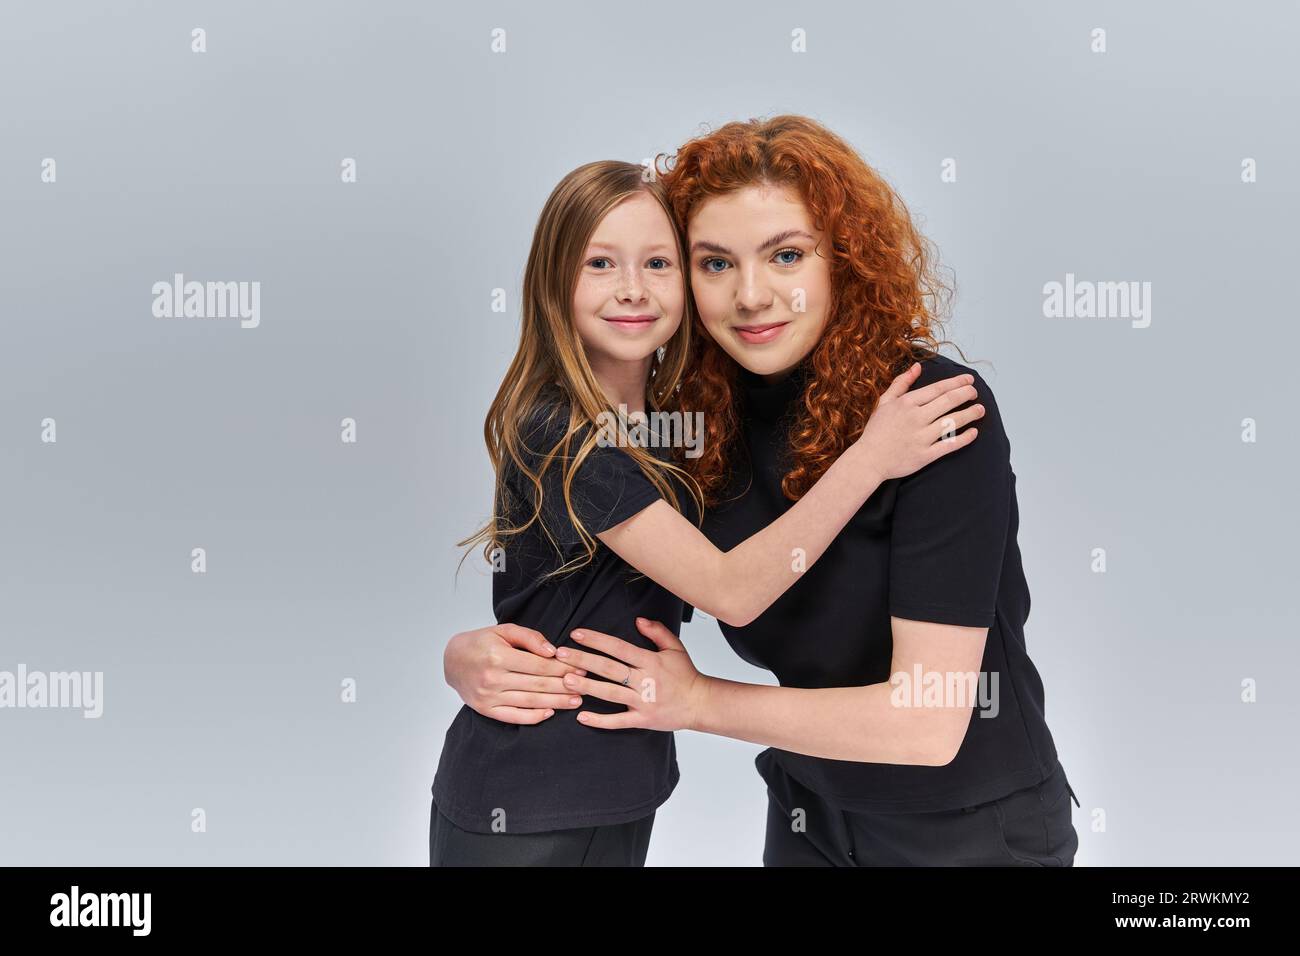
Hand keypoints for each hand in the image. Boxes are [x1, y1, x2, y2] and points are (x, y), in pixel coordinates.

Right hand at [443, 623, 586, 724]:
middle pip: (537, 685)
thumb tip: (553, 651)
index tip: (581, 669)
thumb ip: (530, 638)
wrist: (451, 660)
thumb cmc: (481, 642)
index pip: (539, 665)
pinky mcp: (485, 710)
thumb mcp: (504, 630)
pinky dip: (533, 717)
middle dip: (564, 686)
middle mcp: (493, 679)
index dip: (562, 668)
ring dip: (556, 702)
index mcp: (498, 657)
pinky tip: (550, 713)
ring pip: (530, 701)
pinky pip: (514, 716)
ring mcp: (488, 697)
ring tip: (576, 702)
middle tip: (586, 687)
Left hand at [554, 618, 711, 732]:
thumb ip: (657, 632)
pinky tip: (581, 717)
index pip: (618, 648)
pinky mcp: (643, 720)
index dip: (597, 640)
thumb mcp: (675, 648)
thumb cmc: (686, 675)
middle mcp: (645, 680)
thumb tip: (638, 620)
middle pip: (609, 668)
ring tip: (566, 681)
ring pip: (610, 693)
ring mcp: (643, 702)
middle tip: (560, 655)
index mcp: (650, 661)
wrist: (700, 703)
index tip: (576, 634)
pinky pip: (618, 721)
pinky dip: (600, 720)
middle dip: (583, 660)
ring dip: (587, 687)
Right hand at [855, 363, 983, 480]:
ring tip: (980, 410)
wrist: (868, 460)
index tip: (969, 380)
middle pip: (948, 401)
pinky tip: (974, 433)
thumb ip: (901, 383)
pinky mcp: (924, 456)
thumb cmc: (876, 431)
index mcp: (906, 403)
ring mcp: (921, 437)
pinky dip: (964, 438)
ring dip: (970, 414)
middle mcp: (915, 418)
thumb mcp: (884, 402)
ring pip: (952, 422)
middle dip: (966, 394)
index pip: (938, 388)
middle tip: (975, 393)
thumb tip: (917, 367)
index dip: (957, 382)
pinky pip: (949, 445)